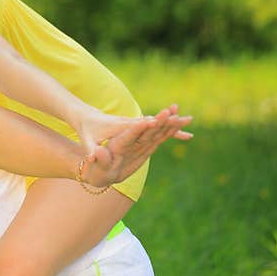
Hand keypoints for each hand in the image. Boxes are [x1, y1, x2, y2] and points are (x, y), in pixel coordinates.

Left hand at [74, 103, 191, 155]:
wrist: (86, 117)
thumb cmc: (86, 131)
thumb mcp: (86, 141)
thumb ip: (91, 150)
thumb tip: (91, 158)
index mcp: (119, 126)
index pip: (135, 126)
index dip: (145, 124)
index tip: (157, 122)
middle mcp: (130, 122)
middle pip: (151, 121)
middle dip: (166, 120)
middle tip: (183, 117)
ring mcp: (136, 123)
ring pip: (157, 123)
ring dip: (172, 122)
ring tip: (189, 120)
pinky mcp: (139, 126)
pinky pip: (157, 127)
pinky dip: (170, 129)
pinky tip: (184, 134)